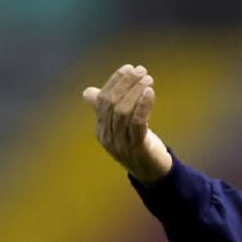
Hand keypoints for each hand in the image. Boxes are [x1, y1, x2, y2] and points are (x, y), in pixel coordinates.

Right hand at [82, 64, 172, 184]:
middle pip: (111, 104)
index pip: (102, 100)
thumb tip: (88, 92)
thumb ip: (107, 110)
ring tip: (148, 79)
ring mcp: (120, 144)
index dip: (115, 82)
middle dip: (126, 84)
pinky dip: (143, 105)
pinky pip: (137, 123)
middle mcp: (107, 136)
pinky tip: (150, 93)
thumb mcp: (121, 127)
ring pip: (123, 112)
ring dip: (136, 92)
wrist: (154, 173)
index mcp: (101, 129)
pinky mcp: (137, 148)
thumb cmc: (138, 145)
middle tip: (141, 70)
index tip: (129, 68)